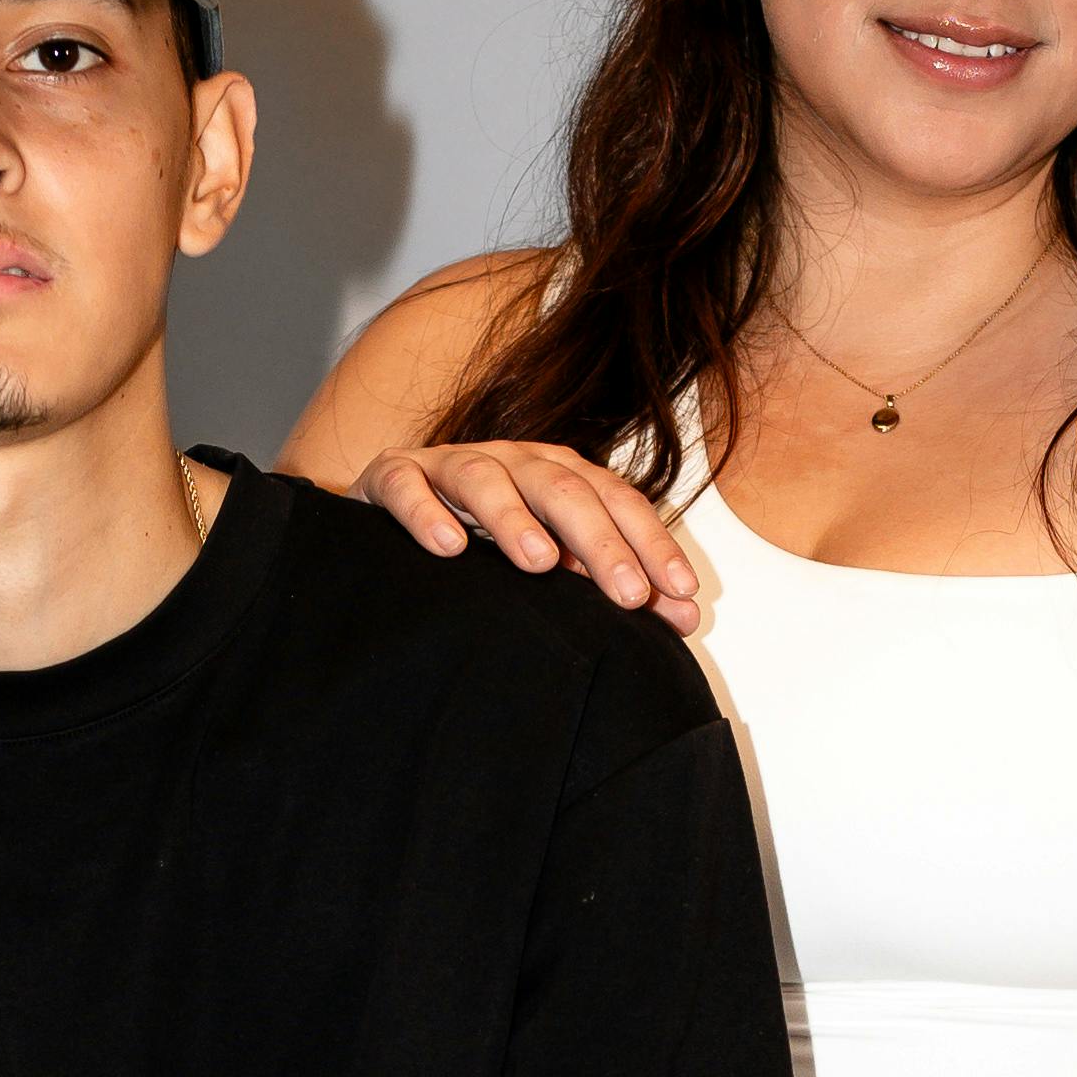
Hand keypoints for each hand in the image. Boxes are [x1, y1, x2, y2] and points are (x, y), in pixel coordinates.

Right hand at [353, 432, 703, 626]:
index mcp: (556, 474)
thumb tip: (688, 616)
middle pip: (562, 489)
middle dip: (601, 542)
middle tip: (628, 596)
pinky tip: (448, 548)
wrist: (388, 519)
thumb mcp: (552, 563)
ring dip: (515, 519)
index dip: (651, 543)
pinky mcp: (394, 476)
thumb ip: (613, 585)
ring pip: (487, 478)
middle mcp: (511, 460)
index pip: (615, 501)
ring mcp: (450, 464)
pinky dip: (427, 512)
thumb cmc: (481, 545)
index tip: (682, 592)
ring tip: (540, 564)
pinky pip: (408, 485)